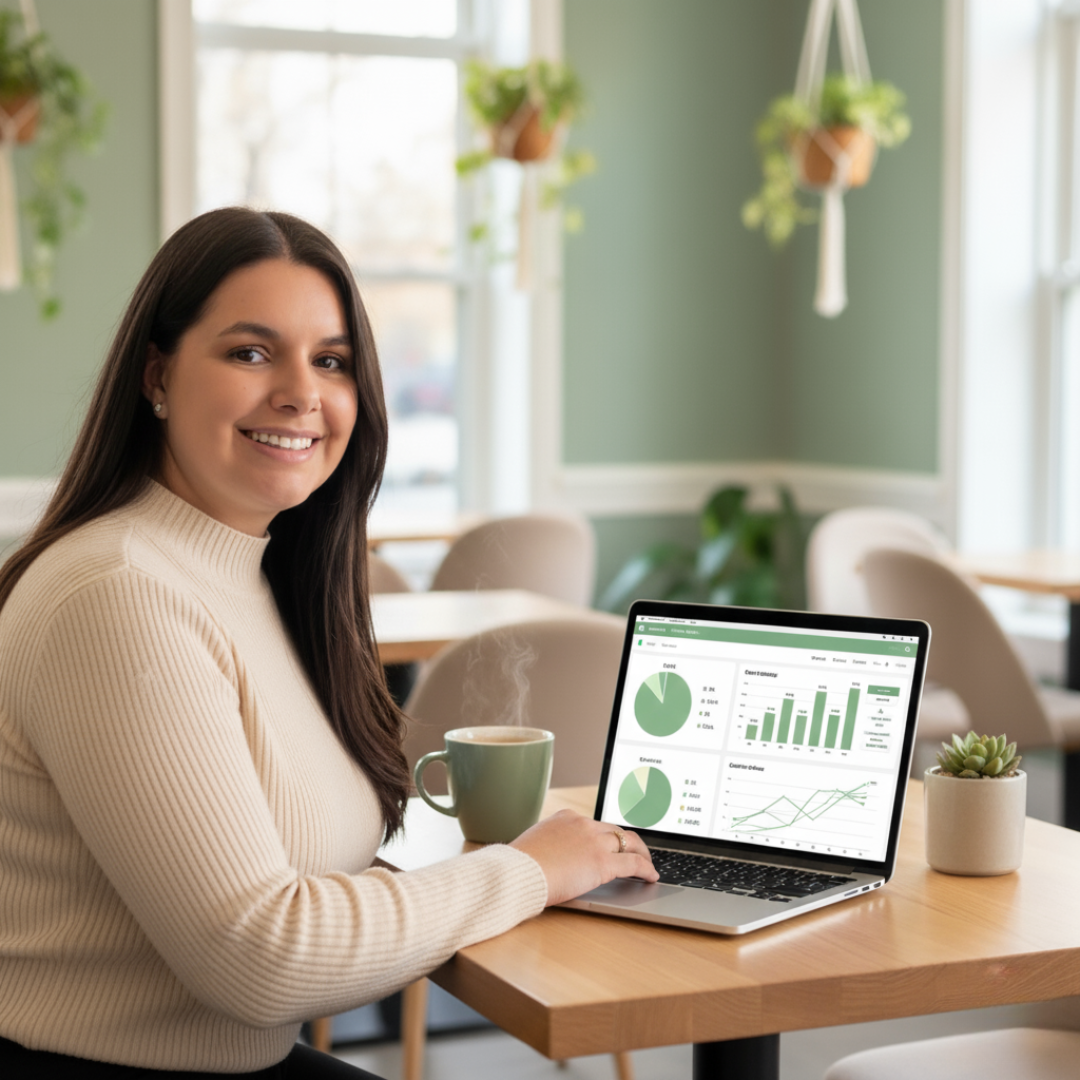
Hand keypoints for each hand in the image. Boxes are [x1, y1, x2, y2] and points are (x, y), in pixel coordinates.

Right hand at [509, 809, 658, 905]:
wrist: (517, 873)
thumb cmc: (519, 866)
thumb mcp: (535, 846)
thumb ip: (550, 846)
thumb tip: (554, 858)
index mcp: (565, 818)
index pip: (595, 824)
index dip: (607, 835)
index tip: (612, 843)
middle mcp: (582, 824)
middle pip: (615, 830)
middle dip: (628, 842)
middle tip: (637, 853)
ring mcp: (594, 841)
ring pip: (629, 842)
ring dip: (642, 854)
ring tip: (647, 865)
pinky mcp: (602, 862)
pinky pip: (633, 864)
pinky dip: (646, 869)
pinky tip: (651, 877)